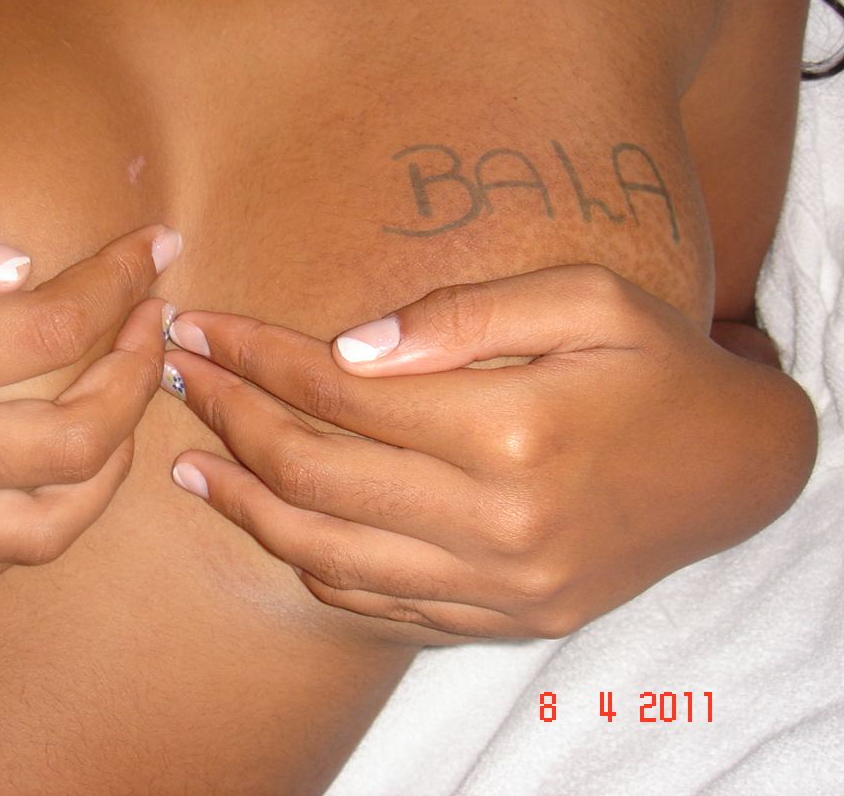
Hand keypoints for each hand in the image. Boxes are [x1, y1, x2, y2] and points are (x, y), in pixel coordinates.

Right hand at [0, 207, 180, 576]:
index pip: (45, 329)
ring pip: (56, 521)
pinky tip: (69, 457)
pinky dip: (61, 509)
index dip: (118, 285)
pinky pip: (4, 555)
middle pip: (75, 437)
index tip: (153, 250)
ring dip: (117, 455)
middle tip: (152, 322)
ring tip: (127, 393)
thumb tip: (16, 264)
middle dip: (140, 373)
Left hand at [161, 265, 816, 640]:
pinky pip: (376, 605)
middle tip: (180, 377)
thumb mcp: (587, 296)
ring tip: (189, 461)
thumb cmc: (657, 364)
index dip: (255, 355)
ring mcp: (499, 586)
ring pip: (327, 555)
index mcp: (513, 430)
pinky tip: (272, 522)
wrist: (735, 469)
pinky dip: (309, 564)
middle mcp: (499, 524)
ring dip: (245, 506)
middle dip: (231, 418)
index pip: (339, 392)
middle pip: (314, 476)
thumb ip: (465, 315)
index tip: (202, 327)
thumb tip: (347, 347)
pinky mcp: (504, 619)